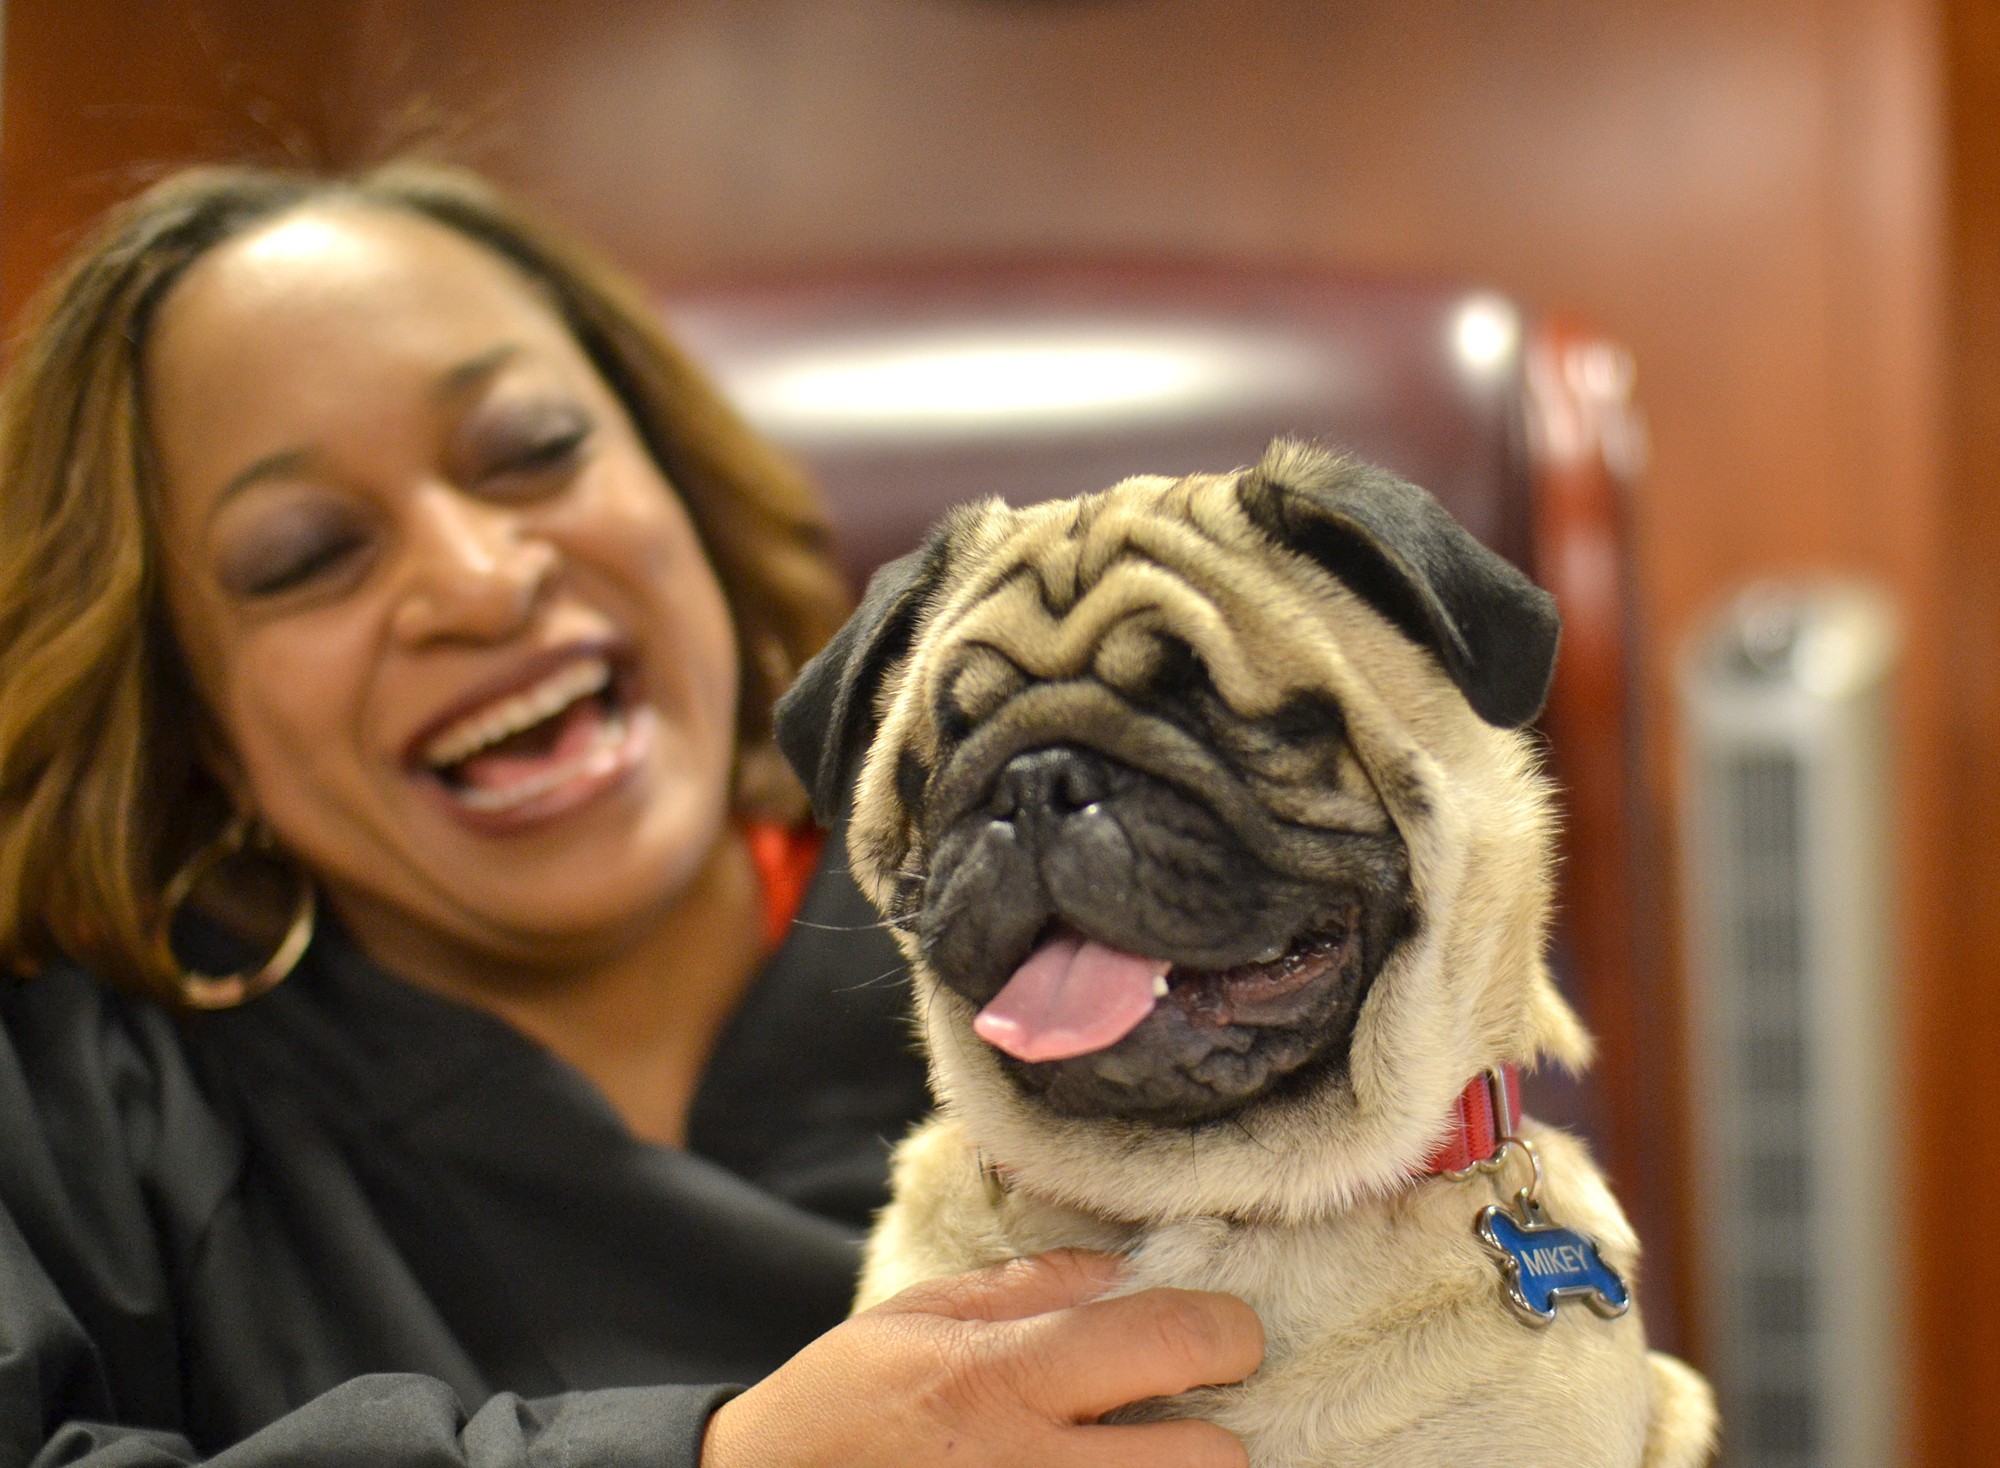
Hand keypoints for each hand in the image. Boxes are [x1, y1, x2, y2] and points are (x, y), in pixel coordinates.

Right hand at [701, 1250, 1263, 1466]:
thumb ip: (1032, 1287)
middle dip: (1209, 1431)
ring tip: (1124, 1453)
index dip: (1224, 1330)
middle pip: (1210, 1459)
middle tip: (1172, 1415)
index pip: (1171, 1343)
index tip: (1223, 1332)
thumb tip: (1131, 1271)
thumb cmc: (844, 1404)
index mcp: (1001, 1379)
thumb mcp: (920, 1314)